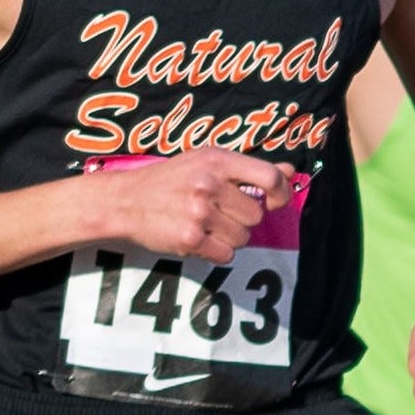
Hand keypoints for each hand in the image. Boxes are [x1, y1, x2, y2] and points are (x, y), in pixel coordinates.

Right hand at [94, 147, 289, 257]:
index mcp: (217, 160)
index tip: (275, 202)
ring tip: (206, 225)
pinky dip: (216, 252)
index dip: (281, 193)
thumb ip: (249, 169)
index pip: (270, 177)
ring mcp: (198, 212)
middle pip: (256, 215)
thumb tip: (291, 172)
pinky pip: (226, 254)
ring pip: (242, 237)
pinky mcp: (189, 239)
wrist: (124, 201)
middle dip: (242, 218)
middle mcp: (208, 184)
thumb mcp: (206, 162)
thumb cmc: (171, 180)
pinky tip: (199, 238)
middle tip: (219, 213)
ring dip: (229, 236)